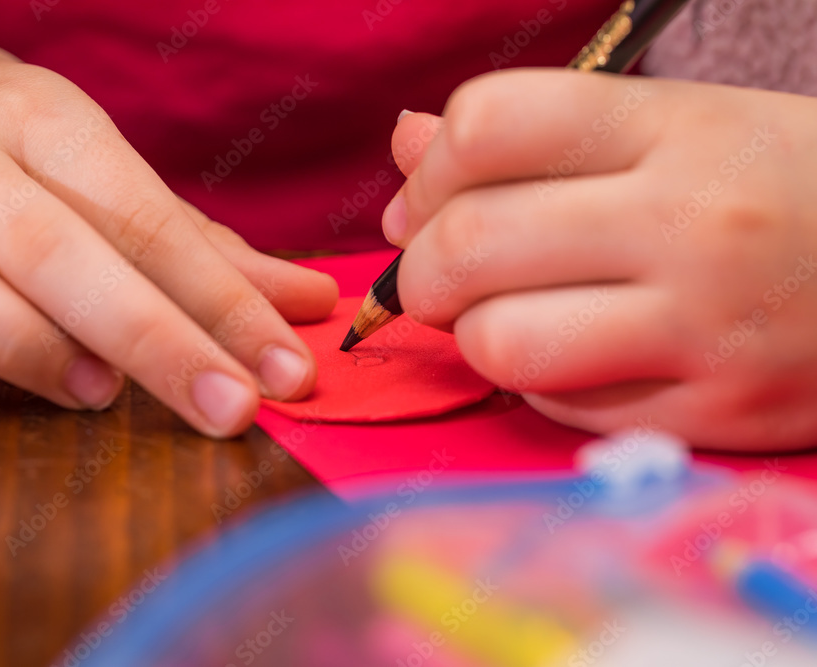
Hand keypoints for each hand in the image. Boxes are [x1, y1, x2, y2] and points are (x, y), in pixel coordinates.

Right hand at [0, 25, 335, 436]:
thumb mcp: (90, 163)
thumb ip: (195, 245)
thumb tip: (307, 301)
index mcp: (42, 119)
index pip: (148, 221)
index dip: (225, 304)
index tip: (290, 372)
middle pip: (61, 253)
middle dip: (158, 340)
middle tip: (234, 411)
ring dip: (23, 345)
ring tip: (99, 395)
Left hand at [386, 69, 816, 450]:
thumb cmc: (786, 185)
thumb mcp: (681, 124)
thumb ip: (539, 130)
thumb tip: (408, 145)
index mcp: (675, 127)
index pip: (490, 125)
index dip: (431, 170)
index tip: (431, 198)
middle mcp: (689, 223)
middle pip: (471, 242)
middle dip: (422, 269)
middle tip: (438, 273)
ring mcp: (705, 328)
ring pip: (501, 342)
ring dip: (476, 336)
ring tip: (507, 318)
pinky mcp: (715, 414)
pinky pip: (562, 407)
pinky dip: (542, 384)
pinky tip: (580, 356)